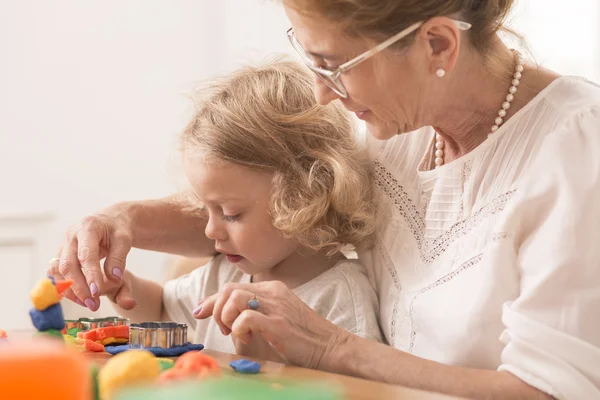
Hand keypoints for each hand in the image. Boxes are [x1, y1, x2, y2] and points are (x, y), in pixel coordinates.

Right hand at [47, 203, 133, 310]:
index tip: (97, 293)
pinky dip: (65, 287)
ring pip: (58, 271)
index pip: (86, 255)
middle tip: (94, 304)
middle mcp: (71, 235)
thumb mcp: (124, 239)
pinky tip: (79, 298)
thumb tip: (114, 278)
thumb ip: (119, 257)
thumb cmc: (118, 229)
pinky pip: (56, 273)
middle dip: (79, 287)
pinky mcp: (60, 254)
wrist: (110, 220)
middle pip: (68, 264)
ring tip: (88, 304)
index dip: (90, 275)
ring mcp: (63, 245)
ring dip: (70, 290)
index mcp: (88, 227)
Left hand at [194, 281, 348, 369]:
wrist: (332, 347)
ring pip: (235, 298)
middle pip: (230, 288)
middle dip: (216, 308)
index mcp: (273, 289)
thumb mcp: (280, 316)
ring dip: (226, 317)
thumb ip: (258, 311)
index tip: (201, 311)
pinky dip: (238, 329)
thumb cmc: (305, 336)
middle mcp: (273, 293)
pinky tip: (247, 339)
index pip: (234, 286)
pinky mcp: (278, 324)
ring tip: (233, 332)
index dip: (213, 299)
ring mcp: (276, 307)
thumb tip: (230, 316)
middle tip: (221, 328)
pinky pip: (245, 318)